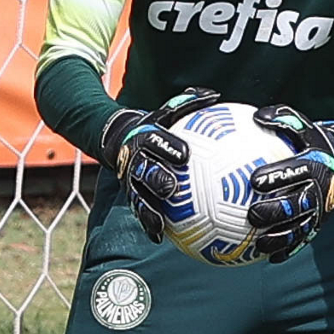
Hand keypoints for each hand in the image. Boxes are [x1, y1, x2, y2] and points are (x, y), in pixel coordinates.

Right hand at [100, 87, 219, 241]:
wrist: (117, 139)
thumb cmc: (154, 125)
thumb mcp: (167, 112)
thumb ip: (189, 104)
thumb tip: (215, 96)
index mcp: (145, 138)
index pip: (156, 141)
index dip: (169, 147)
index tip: (184, 154)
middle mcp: (136, 160)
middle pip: (144, 171)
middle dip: (155, 179)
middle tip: (170, 188)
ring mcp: (132, 180)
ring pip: (138, 196)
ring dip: (148, 211)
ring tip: (159, 224)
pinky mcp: (131, 195)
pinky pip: (140, 211)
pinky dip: (148, 224)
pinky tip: (160, 237)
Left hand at [247, 105, 333, 261]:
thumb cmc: (316, 140)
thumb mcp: (304, 125)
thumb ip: (283, 118)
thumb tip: (256, 116)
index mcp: (313, 164)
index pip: (293, 170)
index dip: (275, 176)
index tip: (254, 180)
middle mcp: (318, 189)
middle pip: (296, 204)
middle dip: (275, 212)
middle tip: (252, 214)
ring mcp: (320, 209)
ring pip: (300, 227)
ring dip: (280, 238)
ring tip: (259, 245)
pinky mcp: (319, 223)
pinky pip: (304, 239)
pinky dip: (289, 249)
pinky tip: (270, 258)